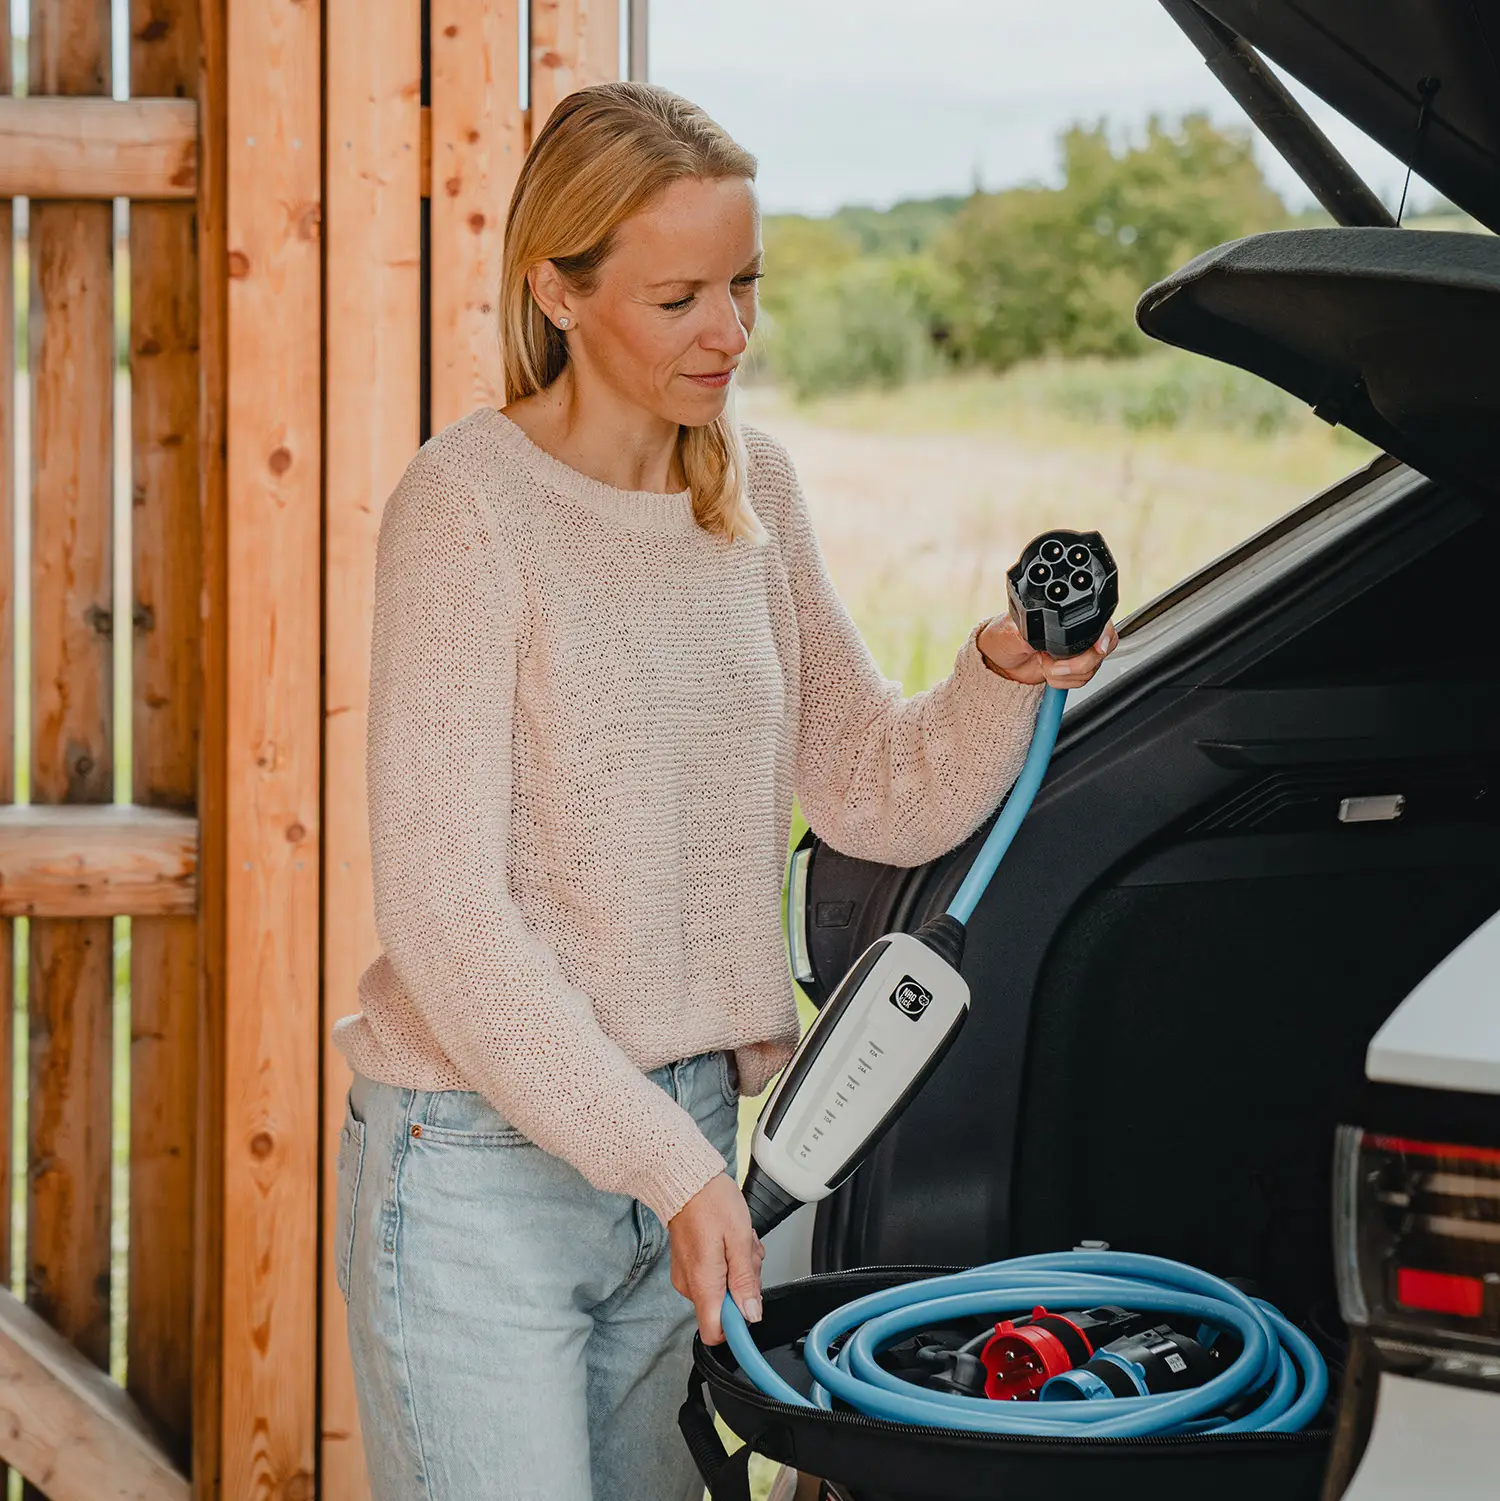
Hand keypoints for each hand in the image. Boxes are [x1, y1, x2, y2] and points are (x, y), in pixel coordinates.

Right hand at [667, 1173, 765, 1344]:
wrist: (685, 1178)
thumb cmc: (711, 1202)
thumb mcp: (739, 1239)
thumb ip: (745, 1280)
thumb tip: (751, 1314)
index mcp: (703, 1283)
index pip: (715, 1333)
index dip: (738, 1327)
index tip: (752, 1309)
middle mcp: (691, 1285)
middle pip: (725, 1308)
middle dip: (745, 1284)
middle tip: (747, 1254)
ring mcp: (688, 1275)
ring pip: (723, 1289)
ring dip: (738, 1268)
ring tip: (739, 1240)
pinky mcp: (689, 1265)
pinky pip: (714, 1275)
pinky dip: (727, 1261)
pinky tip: (730, 1240)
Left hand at [975, 612, 1117, 689]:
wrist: (995, 663)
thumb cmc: (1000, 639)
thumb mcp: (1012, 632)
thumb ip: (1031, 633)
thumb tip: (1044, 636)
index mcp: (1063, 615)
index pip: (1099, 624)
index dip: (1103, 637)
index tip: (1098, 648)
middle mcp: (1074, 632)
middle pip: (1100, 649)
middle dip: (1078, 663)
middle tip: (1051, 663)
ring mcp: (1074, 651)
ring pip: (1092, 668)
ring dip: (1067, 674)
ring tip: (1045, 665)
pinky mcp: (1071, 668)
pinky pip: (1082, 679)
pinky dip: (1065, 683)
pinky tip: (1048, 673)